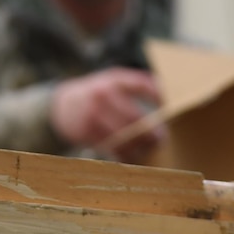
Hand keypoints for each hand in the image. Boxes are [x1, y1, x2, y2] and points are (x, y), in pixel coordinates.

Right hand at [50, 68, 164, 162]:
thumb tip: (167, 93)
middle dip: (151, 131)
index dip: (159, 97)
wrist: (61, 106)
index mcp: (114, 79)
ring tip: (149, 147)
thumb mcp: (114, 82)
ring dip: (139, 144)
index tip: (172, 109)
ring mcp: (93, 114)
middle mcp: (103, 94)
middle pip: (134, 117)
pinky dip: (124, 153)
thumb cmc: (96, 95)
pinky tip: (133, 154)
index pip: (142, 85)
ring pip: (123, 135)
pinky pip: (111, 146)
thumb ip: (137, 85)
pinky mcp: (87, 132)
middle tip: (161, 139)